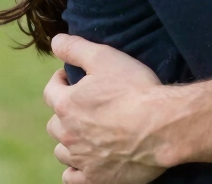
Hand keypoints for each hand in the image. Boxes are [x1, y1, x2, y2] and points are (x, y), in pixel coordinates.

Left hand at [45, 34, 171, 183]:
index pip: (51, 91)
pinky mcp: (96, 178)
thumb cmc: (134, 89)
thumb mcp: (105, 57)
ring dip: (69, 140)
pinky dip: (75, 168)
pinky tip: (86, 159)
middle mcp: (69, 134)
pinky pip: (72, 177)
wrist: (160, 126)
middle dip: (63, 111)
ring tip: (85, 131)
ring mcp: (81, 159)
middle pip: (54, 123)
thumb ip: (77, 48)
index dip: (59, 80)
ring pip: (62, 151)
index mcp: (67, 105)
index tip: (70, 76)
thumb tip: (56, 40)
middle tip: (82, 103)